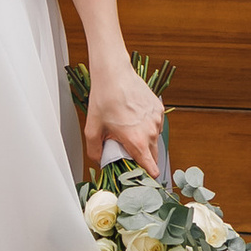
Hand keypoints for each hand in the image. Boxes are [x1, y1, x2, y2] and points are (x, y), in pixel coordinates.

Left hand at [81, 55, 164, 177]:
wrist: (113, 72)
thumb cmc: (103, 97)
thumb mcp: (92, 128)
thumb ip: (95, 151)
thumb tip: (100, 161)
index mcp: (137, 140)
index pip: (151, 168)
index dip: (146, 176)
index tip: (141, 178)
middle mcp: (151, 132)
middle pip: (153, 156)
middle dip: (142, 158)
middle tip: (127, 151)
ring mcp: (157, 120)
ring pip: (154, 140)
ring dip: (144, 141)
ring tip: (128, 130)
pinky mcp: (159, 109)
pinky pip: (155, 126)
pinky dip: (147, 127)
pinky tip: (133, 119)